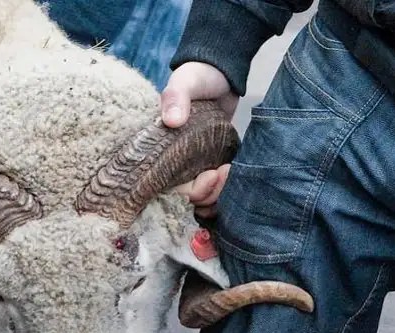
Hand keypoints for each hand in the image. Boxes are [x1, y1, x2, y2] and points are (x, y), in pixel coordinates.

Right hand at [162, 62, 236, 217]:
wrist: (220, 72)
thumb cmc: (196, 76)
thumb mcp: (184, 83)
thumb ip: (175, 98)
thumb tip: (171, 121)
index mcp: (160, 151)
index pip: (170, 188)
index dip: (193, 190)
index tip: (212, 174)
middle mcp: (174, 163)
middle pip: (188, 198)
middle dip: (209, 193)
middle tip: (225, 173)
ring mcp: (194, 164)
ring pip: (203, 196)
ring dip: (218, 194)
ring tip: (231, 172)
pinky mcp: (212, 162)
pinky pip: (216, 187)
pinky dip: (224, 190)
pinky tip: (235, 176)